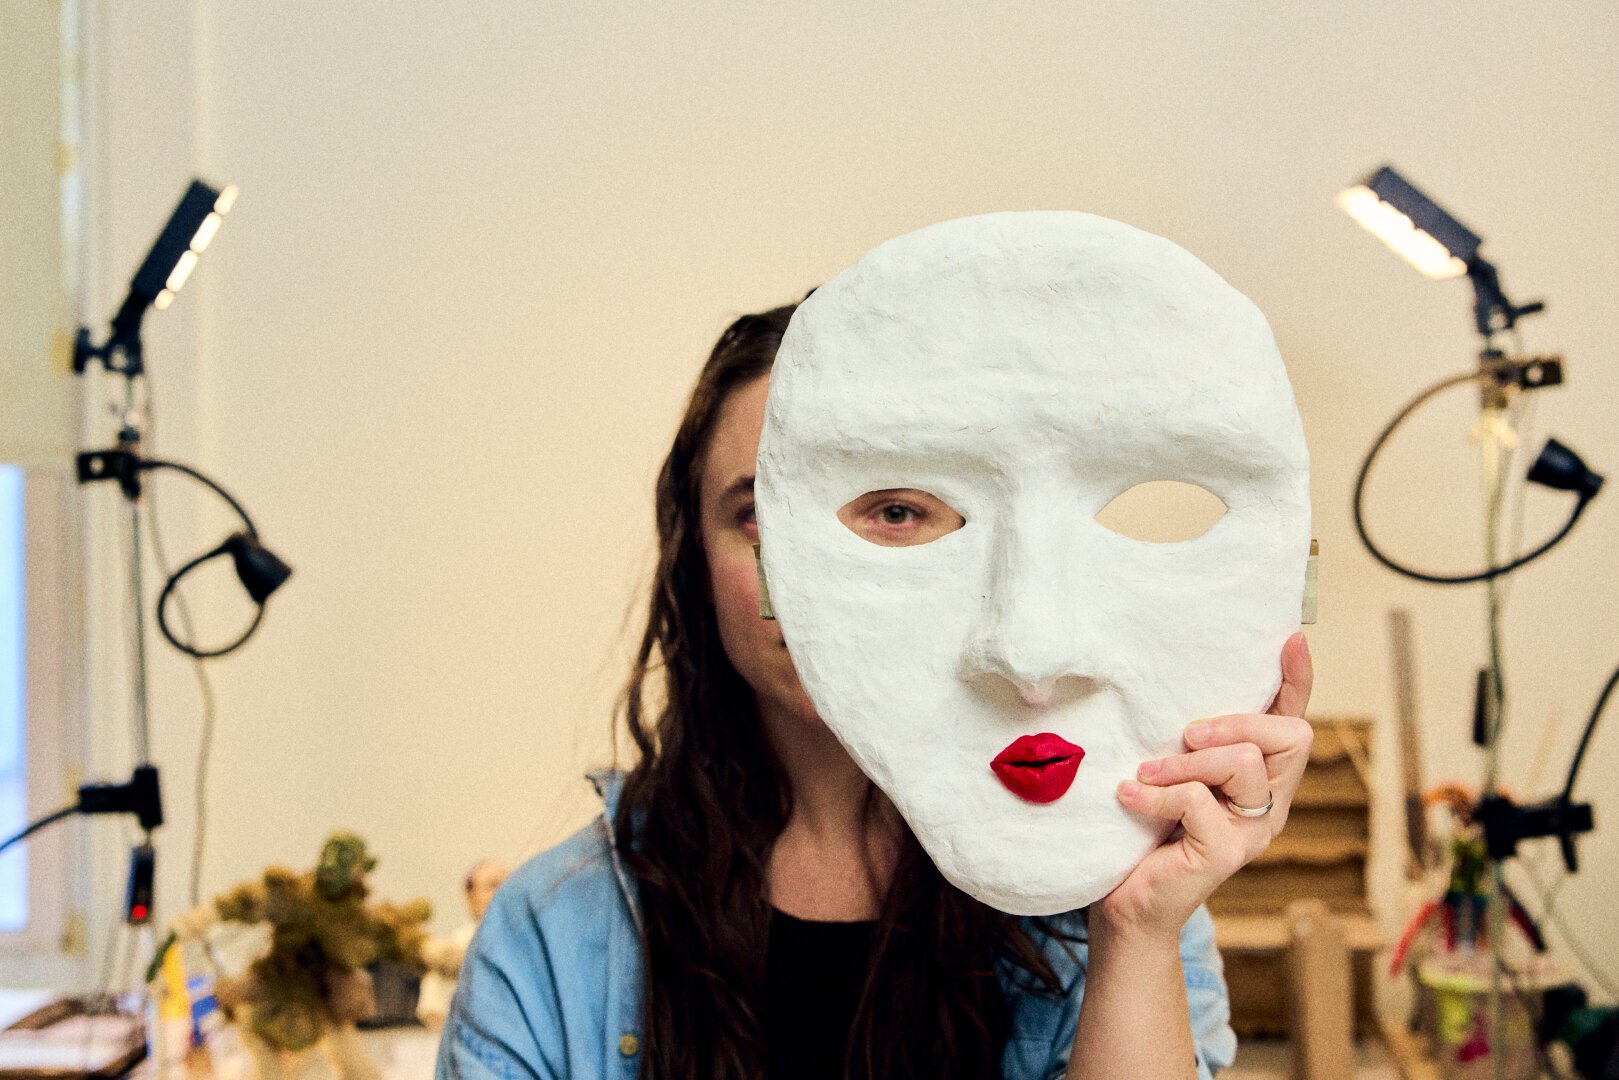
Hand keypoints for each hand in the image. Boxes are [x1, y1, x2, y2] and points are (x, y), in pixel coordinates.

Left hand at [1094, 632, 1313, 941]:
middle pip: (1286, 735)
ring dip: (1185, 761)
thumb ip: (1188, 740)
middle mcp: (1269, 803)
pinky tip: (1129, 796)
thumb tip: (1168, 680)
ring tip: (1146, 772)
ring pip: (1244, 762)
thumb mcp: (1170, 772)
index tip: (1292, 638)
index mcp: (1262, 777)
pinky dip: (1155, 794)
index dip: (1297, 680)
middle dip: (1231, 723)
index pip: (1293, 722)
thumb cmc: (1146, 831)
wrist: (1129, 905)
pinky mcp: (1225, 853)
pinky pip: (1197, 800)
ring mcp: (1252, 831)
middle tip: (1184, 735)